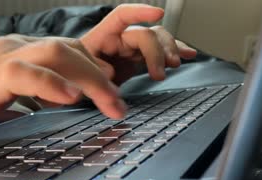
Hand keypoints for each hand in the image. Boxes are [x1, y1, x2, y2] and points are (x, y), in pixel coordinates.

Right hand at [0, 36, 125, 146]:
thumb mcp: (7, 92)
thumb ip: (34, 89)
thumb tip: (65, 96)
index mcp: (21, 51)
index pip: (68, 49)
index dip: (95, 67)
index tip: (114, 91)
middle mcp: (15, 48)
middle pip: (69, 49)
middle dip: (101, 77)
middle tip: (120, 106)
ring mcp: (0, 60)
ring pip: (54, 54)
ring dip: (89, 79)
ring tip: (110, 104)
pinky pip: (22, 73)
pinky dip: (50, 84)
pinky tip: (71, 98)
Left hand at [81, 4, 197, 83]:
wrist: (75, 86)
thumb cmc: (73, 76)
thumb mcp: (77, 75)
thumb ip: (93, 71)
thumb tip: (111, 71)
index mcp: (102, 36)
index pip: (121, 16)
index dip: (139, 12)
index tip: (157, 14)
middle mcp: (120, 38)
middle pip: (146, 34)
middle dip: (157, 51)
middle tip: (159, 73)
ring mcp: (131, 49)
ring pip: (158, 40)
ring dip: (170, 51)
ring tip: (174, 65)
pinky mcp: (138, 60)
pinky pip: (160, 52)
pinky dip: (174, 52)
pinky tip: (189, 54)